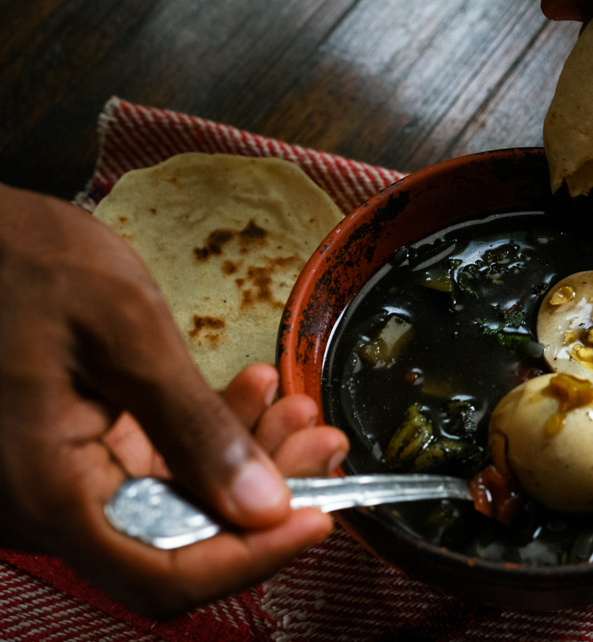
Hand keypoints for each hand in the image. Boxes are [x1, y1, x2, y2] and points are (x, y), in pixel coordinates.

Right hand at [0, 183, 348, 617]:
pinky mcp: (75, 454)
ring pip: (178, 503)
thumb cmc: (20, 260)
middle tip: (321, 443)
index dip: (250, 559)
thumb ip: (195, 427)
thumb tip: (264, 505)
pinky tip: (250, 391)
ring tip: (296, 407)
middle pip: (180, 542)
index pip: (163, 574)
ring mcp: (60, 481)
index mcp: (47, 490)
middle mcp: (47, 503)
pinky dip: (209, 435)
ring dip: (247, 458)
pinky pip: (157, 467)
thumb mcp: (127, 332)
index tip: (317, 519)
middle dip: (264, 496)